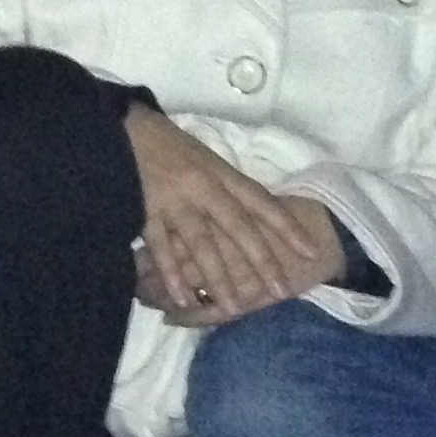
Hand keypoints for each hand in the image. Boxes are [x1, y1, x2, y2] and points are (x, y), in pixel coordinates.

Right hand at [125, 109, 326, 323]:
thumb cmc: (170, 146)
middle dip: (260, 260)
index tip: (311, 251)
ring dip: (219, 277)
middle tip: (280, 291)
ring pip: (202, 244)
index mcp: (221, 172)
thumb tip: (259, 216)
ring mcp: (175, 201)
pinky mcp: (146, 211)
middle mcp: (203, 187)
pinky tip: (184, 298)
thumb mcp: (207, 159)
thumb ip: (229, 187)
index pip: (261, 201)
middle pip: (238, 227)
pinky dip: (172, 274)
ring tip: (234, 307)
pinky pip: (162, 248)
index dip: (287, 226)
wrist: (124, 129)